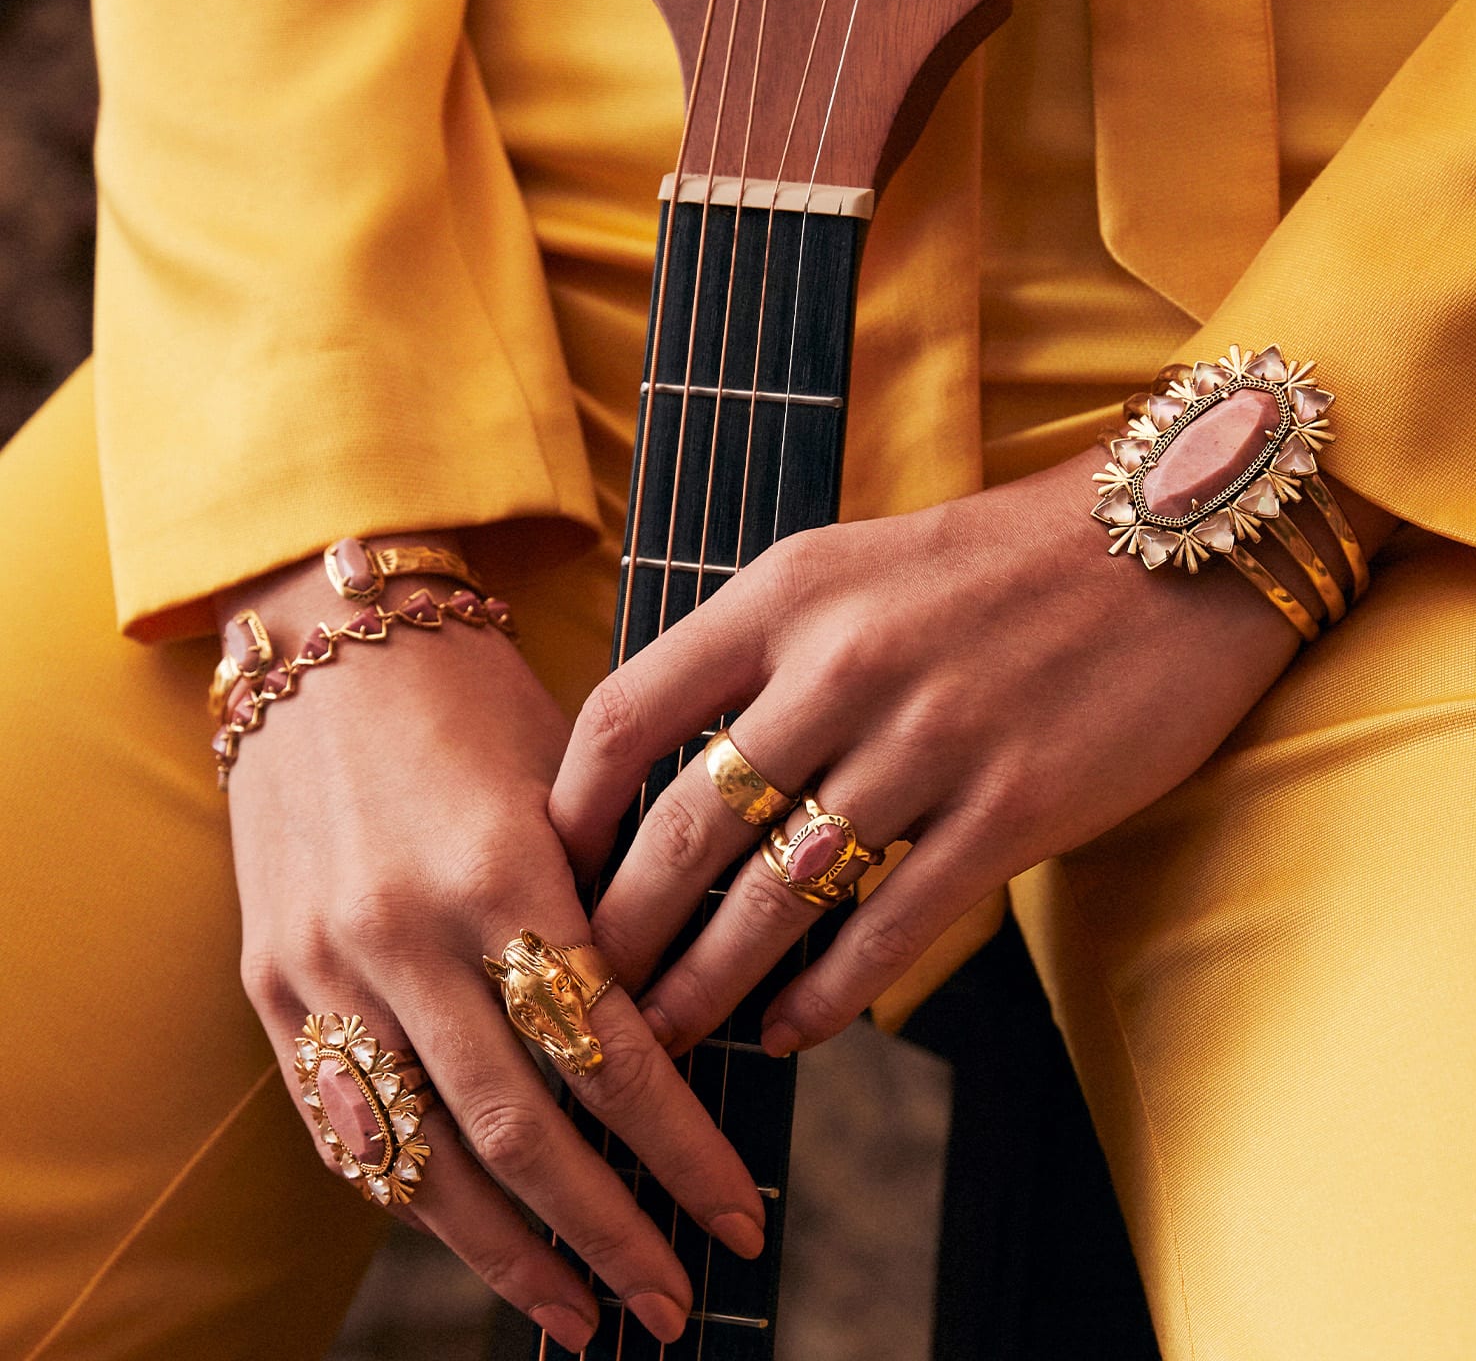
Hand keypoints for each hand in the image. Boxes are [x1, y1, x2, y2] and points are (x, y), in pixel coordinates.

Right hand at [221, 539, 767, 1351]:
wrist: (327, 645)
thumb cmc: (477, 704)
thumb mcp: (567, 783)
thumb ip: (611, 905)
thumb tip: (686, 1039)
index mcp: (501, 866)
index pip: (606, 1048)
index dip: (678, 1146)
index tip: (740, 1210)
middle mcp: (405, 930)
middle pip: (517, 1128)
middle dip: (608, 1231)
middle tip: (675, 1302)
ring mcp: (325, 966)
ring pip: (423, 1154)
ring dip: (510, 1254)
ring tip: (584, 1317)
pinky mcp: (271, 985)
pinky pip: (343, 1127)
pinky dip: (412, 1199)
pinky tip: (474, 1244)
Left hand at [551, 453, 1388, 1060]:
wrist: (1166, 543)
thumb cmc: (994, 562)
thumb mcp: (851, 563)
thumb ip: (759, 647)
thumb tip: (666, 761)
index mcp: (786, 590)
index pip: (628, 712)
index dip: (570, 813)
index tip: (545, 876)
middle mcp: (843, 661)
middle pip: (685, 829)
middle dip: (620, 934)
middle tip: (582, 999)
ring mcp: (929, 738)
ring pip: (777, 896)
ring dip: (709, 985)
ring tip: (670, 1038)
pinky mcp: (1012, 805)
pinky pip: (890, 927)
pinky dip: (826, 996)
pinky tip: (790, 1032)